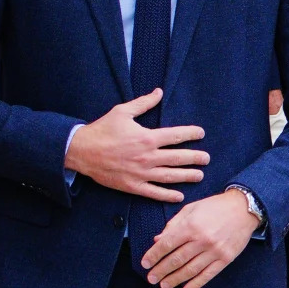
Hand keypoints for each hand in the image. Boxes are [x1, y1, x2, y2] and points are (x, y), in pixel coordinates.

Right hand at [65, 89, 209, 200]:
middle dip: (195, 158)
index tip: (201, 134)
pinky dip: (168, 195)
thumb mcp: (122, 112)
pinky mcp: (132, 186)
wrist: (81, 151)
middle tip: (207, 159)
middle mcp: (147, 157)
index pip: (175, 136)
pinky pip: (154, 192)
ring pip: (170, 176)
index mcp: (147, 138)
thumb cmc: (102, 130)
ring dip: (187, 176)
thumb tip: (158, 92)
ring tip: (199, 176)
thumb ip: (143, 103)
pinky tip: (179, 195)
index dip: (191, 134)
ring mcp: (141, 173)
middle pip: (178, 158)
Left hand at [142, 190, 258, 287]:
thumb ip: (173, 224)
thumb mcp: (191, 209)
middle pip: (176, 260)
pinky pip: (208, 275)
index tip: (145, 263)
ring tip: (164, 285)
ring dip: (175, 279)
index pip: (167, 244)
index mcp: (191, 226)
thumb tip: (158, 240)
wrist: (244, 208)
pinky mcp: (225, 259)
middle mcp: (202, 240)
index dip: (154, 255)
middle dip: (161, 270)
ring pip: (190, 270)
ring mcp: (214, 251)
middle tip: (151, 278)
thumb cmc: (215, 207)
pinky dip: (195, 285)